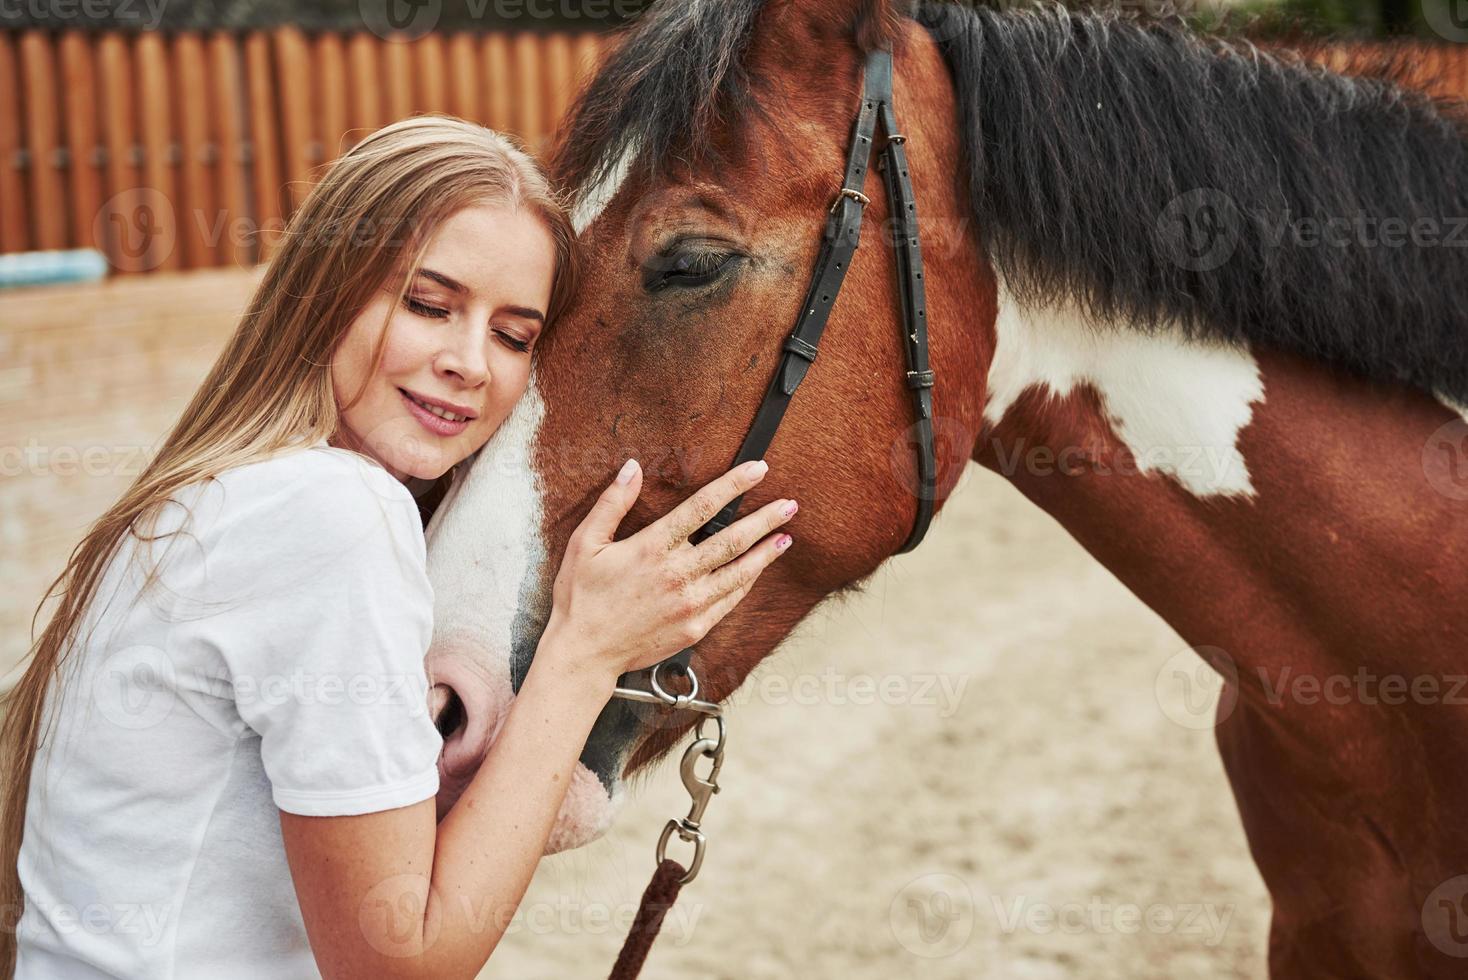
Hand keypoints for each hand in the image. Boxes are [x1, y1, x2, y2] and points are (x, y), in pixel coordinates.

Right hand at [541, 458, 796, 689]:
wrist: (584, 653)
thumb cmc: (581, 597)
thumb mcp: (585, 543)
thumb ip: (612, 503)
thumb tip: (631, 468)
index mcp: (652, 547)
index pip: (703, 507)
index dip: (734, 485)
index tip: (758, 469)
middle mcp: (677, 574)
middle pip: (733, 539)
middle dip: (765, 519)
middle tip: (789, 505)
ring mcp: (690, 603)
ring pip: (739, 571)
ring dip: (766, 552)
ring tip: (786, 536)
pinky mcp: (695, 627)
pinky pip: (730, 599)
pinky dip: (748, 581)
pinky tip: (758, 570)